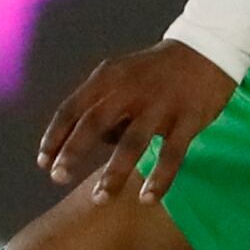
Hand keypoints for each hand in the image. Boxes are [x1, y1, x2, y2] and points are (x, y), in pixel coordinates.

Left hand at [36, 39, 235, 200]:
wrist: (206, 51)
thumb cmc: (155, 71)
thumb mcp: (121, 75)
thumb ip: (102, 106)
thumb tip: (88, 144)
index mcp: (109, 77)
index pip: (72, 108)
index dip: (55, 136)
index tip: (43, 163)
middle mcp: (130, 89)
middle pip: (95, 122)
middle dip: (73, 152)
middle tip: (58, 178)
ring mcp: (160, 105)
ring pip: (132, 143)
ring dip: (114, 173)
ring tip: (100, 198)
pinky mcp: (188, 119)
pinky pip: (172, 154)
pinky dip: (159, 178)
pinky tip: (148, 198)